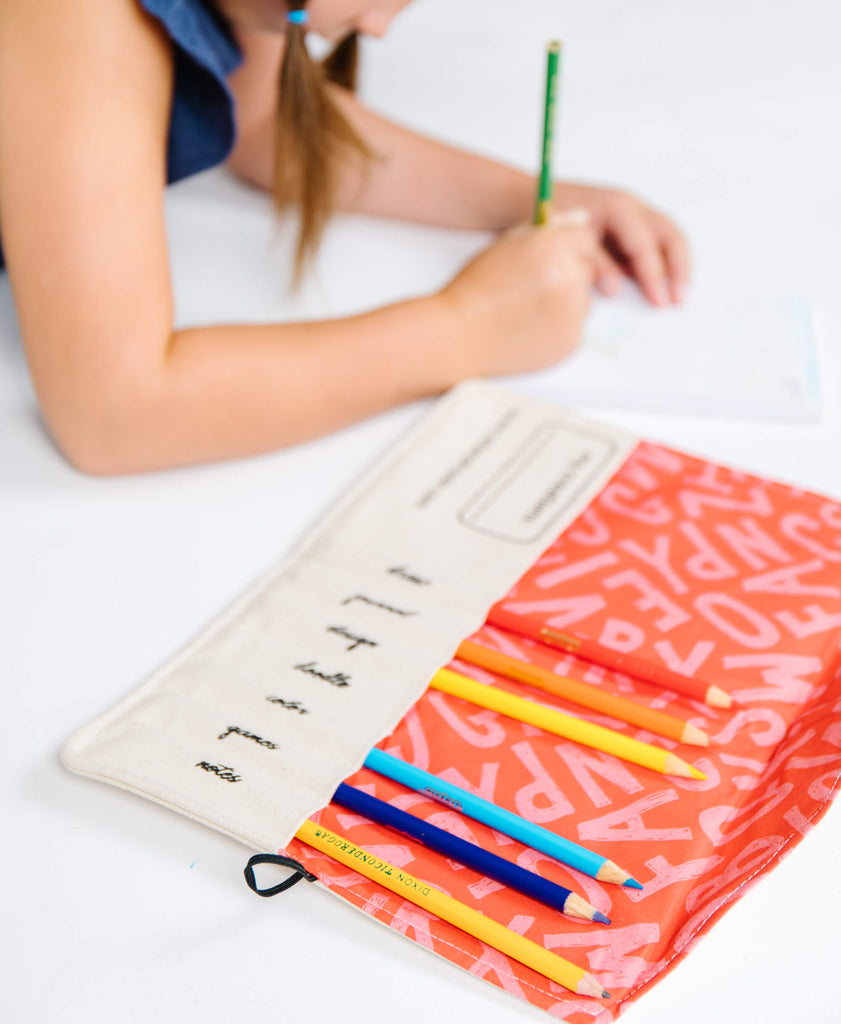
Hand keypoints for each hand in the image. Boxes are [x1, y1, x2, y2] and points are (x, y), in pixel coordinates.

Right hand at [440, 210, 597, 378]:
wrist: (459, 336)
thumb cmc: (476, 289)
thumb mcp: (506, 245)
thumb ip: (546, 227)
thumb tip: (582, 217)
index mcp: (553, 246)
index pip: (585, 238)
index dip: (566, 249)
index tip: (548, 261)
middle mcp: (569, 277)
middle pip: (587, 269)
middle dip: (567, 275)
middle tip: (530, 289)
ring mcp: (573, 313)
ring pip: (583, 300)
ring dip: (564, 302)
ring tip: (525, 310)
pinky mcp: (571, 341)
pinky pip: (574, 327)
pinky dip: (558, 328)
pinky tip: (527, 328)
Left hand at [553, 183, 689, 305]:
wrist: (532, 199)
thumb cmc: (548, 217)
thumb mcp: (565, 240)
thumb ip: (591, 263)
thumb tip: (613, 289)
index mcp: (617, 208)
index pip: (644, 244)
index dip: (653, 275)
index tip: (658, 302)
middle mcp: (633, 209)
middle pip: (671, 236)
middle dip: (679, 269)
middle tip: (678, 301)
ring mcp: (635, 218)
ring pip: (669, 240)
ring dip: (676, 269)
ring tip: (676, 299)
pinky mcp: (631, 231)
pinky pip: (655, 247)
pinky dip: (661, 268)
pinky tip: (657, 291)